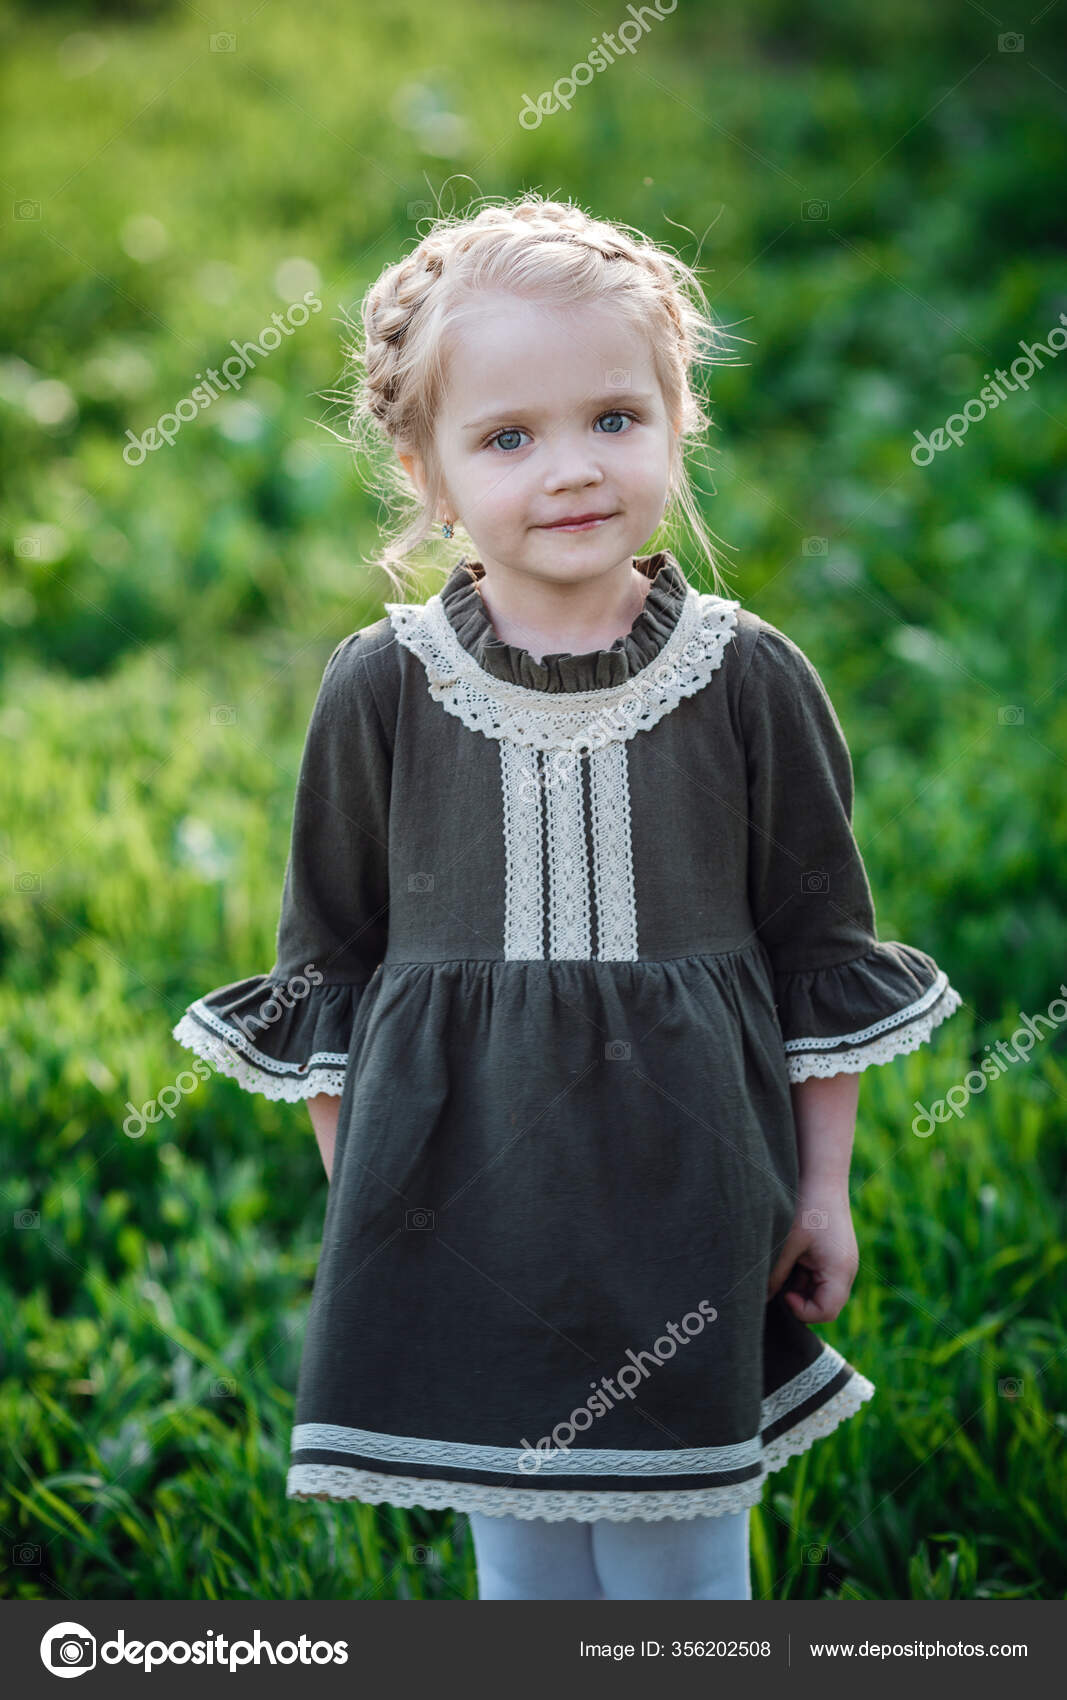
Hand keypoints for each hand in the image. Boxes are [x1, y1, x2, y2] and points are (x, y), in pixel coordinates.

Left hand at [766, 1191, 858, 1322]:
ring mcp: (840, 1262)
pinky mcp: (833, 1253)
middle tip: (778, 1279)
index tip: (783, 1292)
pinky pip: (817, 1274)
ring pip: (818, 1289)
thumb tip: (760, 1299)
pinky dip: (800, 1271)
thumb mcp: (785, 1244)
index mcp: (840, 1271)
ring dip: (797, 1284)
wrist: (821, 1175)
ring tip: (783, 1262)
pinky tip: (787, 1254)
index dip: (801, 1310)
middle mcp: (845, 1270)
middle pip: (823, 1303)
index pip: (826, 1312)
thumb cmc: (805, 1207)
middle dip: (798, 1297)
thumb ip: (774, 1276)